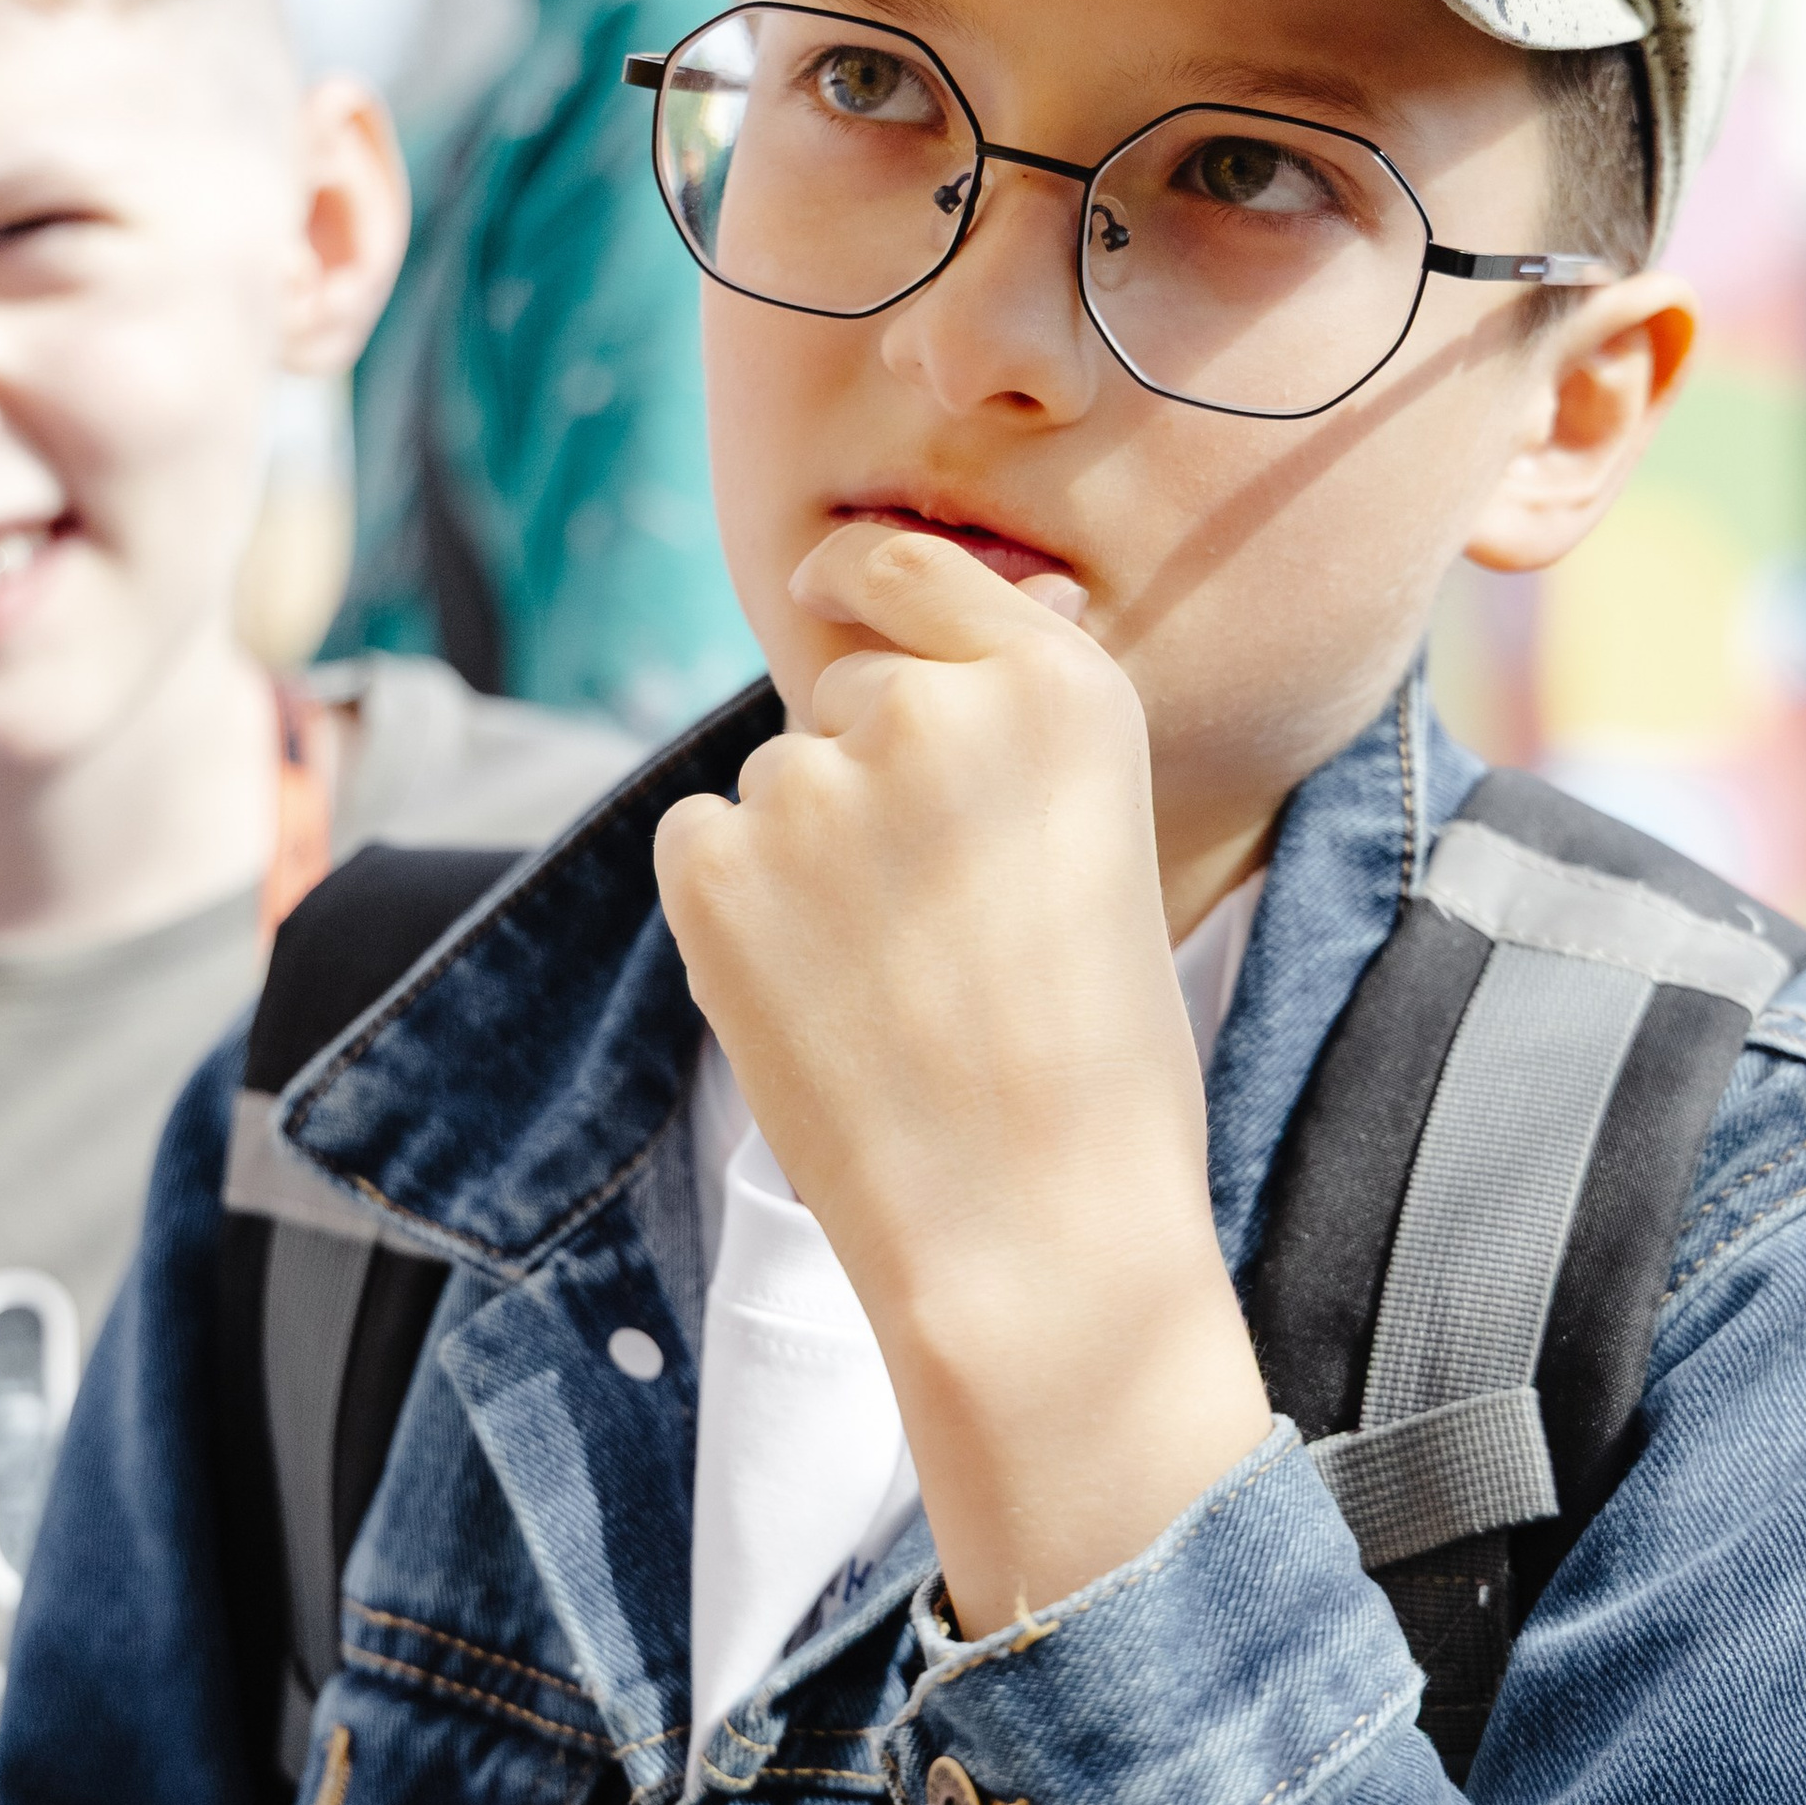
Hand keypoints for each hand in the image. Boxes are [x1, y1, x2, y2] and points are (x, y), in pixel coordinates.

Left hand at [653, 523, 1271, 1634]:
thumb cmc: (1097, 1065)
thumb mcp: (1102, 845)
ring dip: (805, 862)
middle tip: (933, 928)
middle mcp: (936, 706)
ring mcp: (813, 782)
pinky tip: (817, 1005)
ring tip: (891, 992)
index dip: (863, 585)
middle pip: (845, 697)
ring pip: (775, 784)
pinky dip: (736, 914)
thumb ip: (1009, 739)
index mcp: (1064, 684)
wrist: (1034, 1235)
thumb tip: (892, 653)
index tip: (829, 595)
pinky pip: (703, 845)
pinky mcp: (713, 865)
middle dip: (865, 779)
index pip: (914, 568)